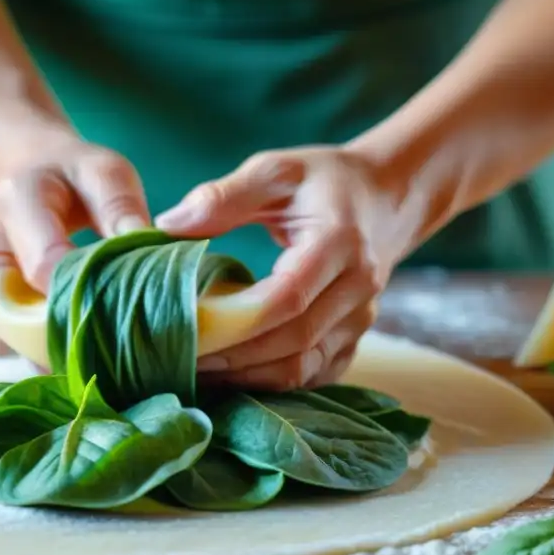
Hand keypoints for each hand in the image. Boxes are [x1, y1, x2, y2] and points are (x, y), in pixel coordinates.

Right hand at [0, 137, 149, 353]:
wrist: (34, 180)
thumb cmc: (75, 179)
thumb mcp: (105, 173)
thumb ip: (120, 208)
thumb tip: (146, 250)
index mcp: (15, 203)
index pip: (43, 265)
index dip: (82, 296)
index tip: (121, 312)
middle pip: (11, 314)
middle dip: (60, 339)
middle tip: (109, 352)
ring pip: (6, 339)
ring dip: (50, 355)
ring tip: (97, 362)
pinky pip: (9, 347)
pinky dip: (43, 357)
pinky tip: (78, 358)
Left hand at [156, 146, 421, 390]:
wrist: (385, 200)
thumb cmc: (323, 181)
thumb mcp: (275, 171)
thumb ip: (223, 196)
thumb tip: (168, 226)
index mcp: (339, 242)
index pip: (288, 297)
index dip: (236, 321)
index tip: (187, 328)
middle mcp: (358, 288)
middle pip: (293, 340)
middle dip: (234, 356)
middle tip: (178, 357)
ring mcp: (360, 320)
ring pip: (301, 367)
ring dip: (247, 377)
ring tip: (196, 372)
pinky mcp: (353, 340)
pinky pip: (312, 375)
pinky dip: (269, 383)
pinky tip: (230, 377)